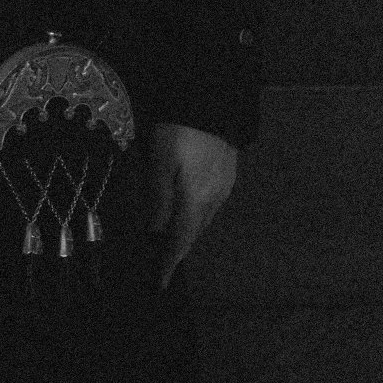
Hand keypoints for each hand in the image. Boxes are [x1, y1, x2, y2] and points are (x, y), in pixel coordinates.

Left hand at [148, 124, 238, 280]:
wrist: (214, 99)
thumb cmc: (180, 130)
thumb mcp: (160, 162)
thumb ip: (158, 198)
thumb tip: (155, 232)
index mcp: (196, 199)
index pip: (180, 240)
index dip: (170, 262)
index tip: (161, 283)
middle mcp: (215, 198)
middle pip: (195, 232)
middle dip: (179, 249)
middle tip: (163, 263)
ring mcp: (225, 185)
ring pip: (204, 218)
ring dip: (189, 232)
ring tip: (173, 241)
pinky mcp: (228, 172)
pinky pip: (211, 204)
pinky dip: (197, 214)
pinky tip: (189, 210)